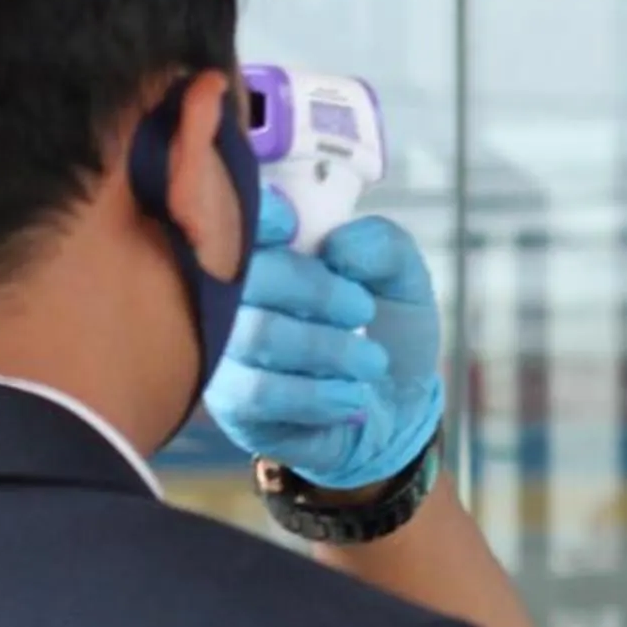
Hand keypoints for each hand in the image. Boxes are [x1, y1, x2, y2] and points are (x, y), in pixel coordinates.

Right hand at [204, 191, 443, 492]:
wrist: (396, 409)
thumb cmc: (386, 329)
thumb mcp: (403, 278)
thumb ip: (382, 246)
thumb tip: (337, 249)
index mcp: (267, 247)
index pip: (233, 218)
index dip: (258, 217)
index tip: (295, 227)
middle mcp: (231, 293)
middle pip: (243, 276)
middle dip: (315, 291)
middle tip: (363, 309)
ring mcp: (224, 348)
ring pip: (254, 336)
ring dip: (326, 349)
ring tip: (372, 362)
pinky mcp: (230, 402)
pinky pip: (258, 393)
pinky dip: (316, 394)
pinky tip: (352, 398)